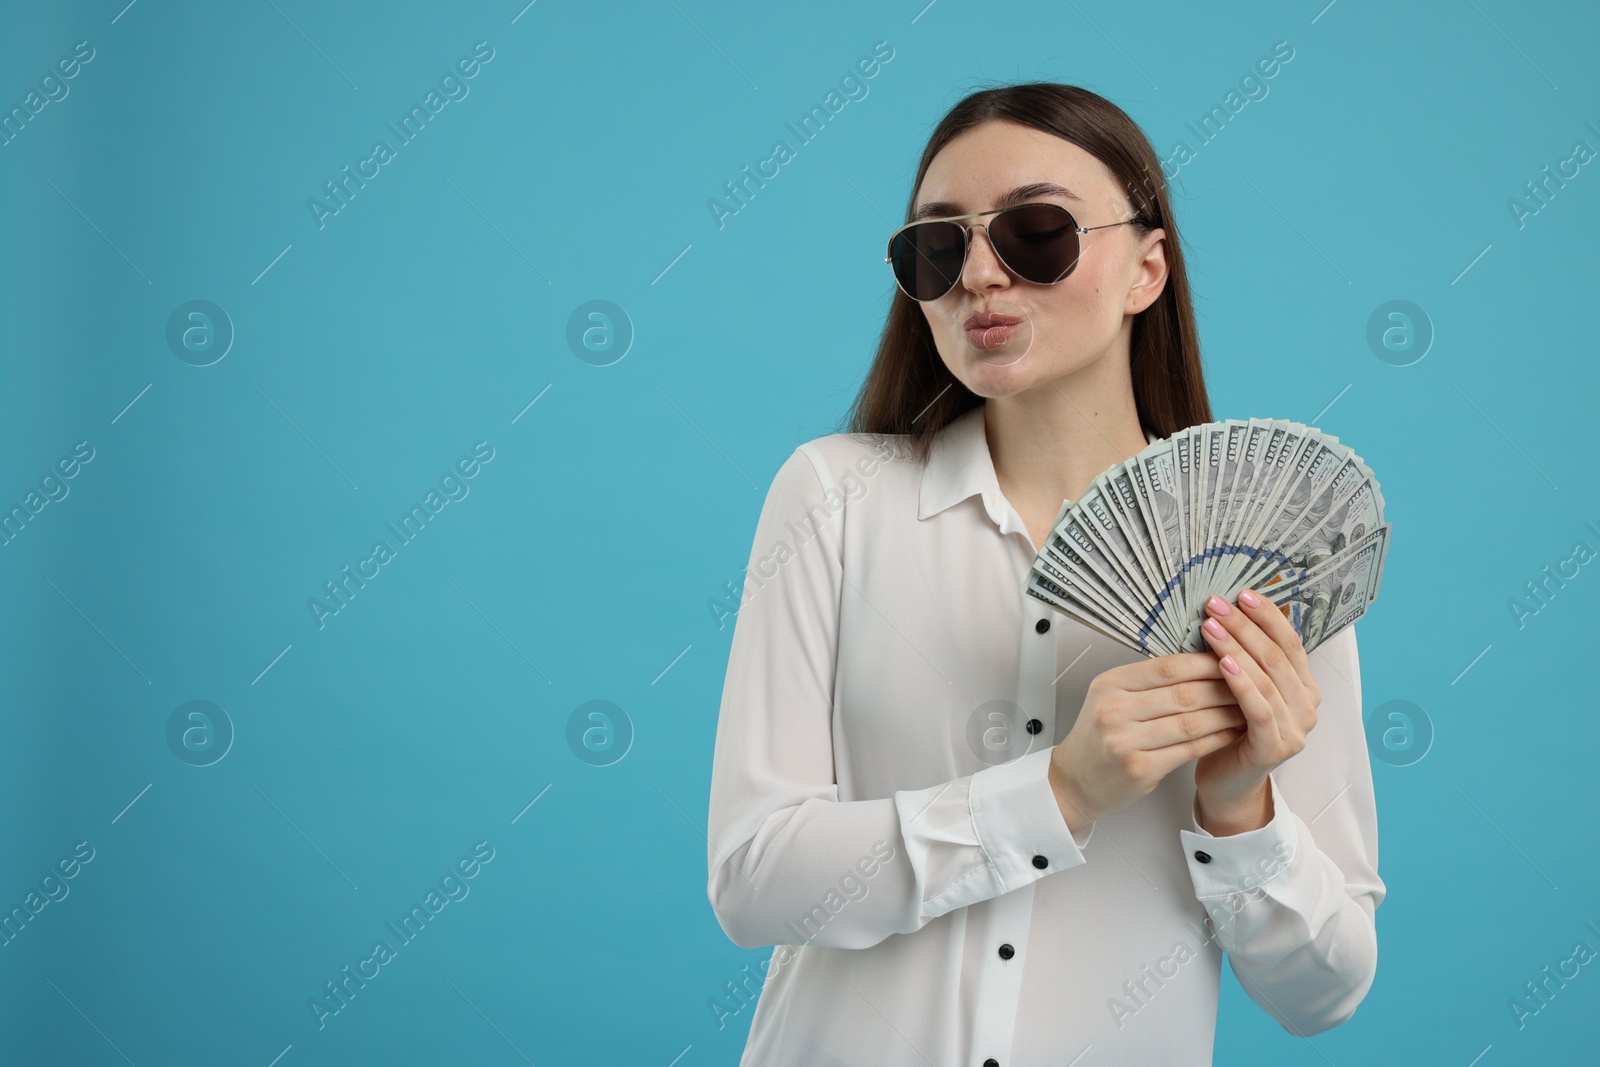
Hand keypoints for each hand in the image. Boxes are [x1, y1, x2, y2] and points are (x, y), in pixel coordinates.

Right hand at [1048, 653, 1245, 834]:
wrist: (1075, 781)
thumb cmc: (1099, 738)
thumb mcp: (1111, 697)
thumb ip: (1149, 681)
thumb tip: (1200, 661)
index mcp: (1110, 684)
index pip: (1169, 666)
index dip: (1206, 662)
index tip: (1233, 658)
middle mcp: (1115, 710)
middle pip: (1185, 693)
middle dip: (1225, 688)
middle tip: (1253, 683)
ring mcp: (1126, 742)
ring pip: (1192, 722)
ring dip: (1226, 714)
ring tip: (1248, 708)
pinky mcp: (1140, 769)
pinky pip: (1190, 749)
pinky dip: (1217, 739)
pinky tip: (1232, 732)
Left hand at [1193, 587, 1324, 832]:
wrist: (1226, 782)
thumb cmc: (1229, 729)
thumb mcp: (1240, 686)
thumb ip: (1245, 656)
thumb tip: (1226, 608)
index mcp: (1304, 686)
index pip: (1290, 641)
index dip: (1267, 615)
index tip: (1241, 593)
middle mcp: (1307, 706)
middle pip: (1276, 655)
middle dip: (1244, 625)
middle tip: (1215, 603)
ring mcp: (1296, 729)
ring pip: (1267, 678)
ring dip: (1236, 647)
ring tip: (1209, 626)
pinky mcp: (1276, 747)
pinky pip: (1258, 708)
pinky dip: (1241, 682)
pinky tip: (1221, 663)